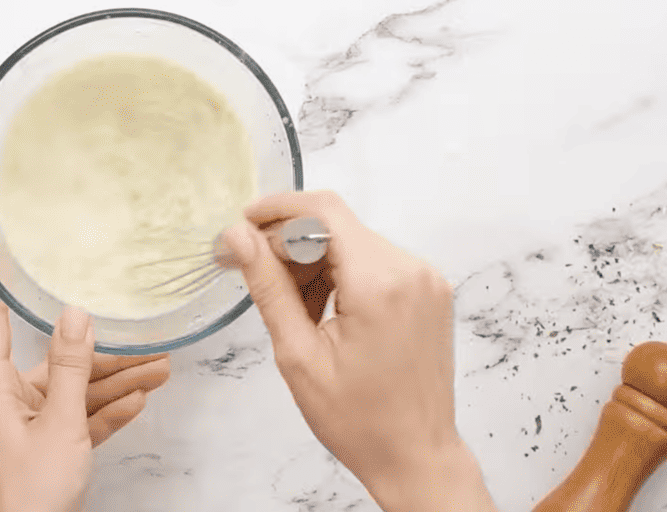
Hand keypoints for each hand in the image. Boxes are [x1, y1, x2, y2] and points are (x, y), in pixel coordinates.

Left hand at [0, 279, 170, 511]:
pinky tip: (140, 402)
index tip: (1, 249)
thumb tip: (75, 315)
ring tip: (161, 368)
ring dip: (118, 383)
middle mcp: (10, 400)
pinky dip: (109, 413)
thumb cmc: (30, 493)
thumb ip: (71, 368)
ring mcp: (30, 425)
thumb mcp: (60, 423)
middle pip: (59, 361)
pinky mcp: (49, 449)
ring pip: (78, 392)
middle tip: (144, 335)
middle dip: (105, 352)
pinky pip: (82, 420)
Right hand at [221, 192, 495, 511]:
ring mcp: (426, 279)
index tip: (243, 226)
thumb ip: (268, 286)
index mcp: (380, 283)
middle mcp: (411, 270)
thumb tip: (238, 237)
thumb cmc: (358, 419)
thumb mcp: (298, 354)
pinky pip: (375, 262)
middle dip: (289, 243)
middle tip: (251, 271)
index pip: (323, 212)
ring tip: (290, 306)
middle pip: (336, 226)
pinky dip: (341, 274)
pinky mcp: (428, 291)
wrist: (416, 456)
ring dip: (314, 261)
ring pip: (353, 243)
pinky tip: (320, 309)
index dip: (278, 209)